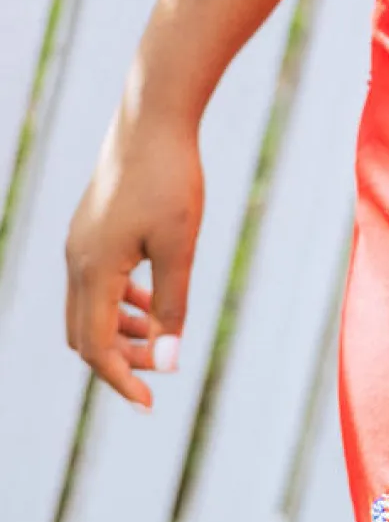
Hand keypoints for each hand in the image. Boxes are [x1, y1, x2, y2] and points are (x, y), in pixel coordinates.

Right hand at [65, 100, 203, 408]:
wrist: (153, 118)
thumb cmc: (171, 179)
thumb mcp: (180, 246)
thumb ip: (172, 305)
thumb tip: (170, 361)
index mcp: (93, 270)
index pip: (95, 347)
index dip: (121, 379)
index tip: (150, 403)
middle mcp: (75, 260)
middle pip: (83, 334)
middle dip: (119, 358)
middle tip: (163, 367)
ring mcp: (79, 242)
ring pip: (87, 308)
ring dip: (119, 330)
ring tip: (161, 339)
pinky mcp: (90, 228)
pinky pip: (94, 281)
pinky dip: (118, 301)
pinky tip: (151, 299)